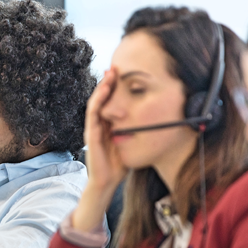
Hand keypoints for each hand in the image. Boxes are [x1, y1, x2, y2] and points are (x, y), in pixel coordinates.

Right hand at [83, 67, 126, 191]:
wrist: (107, 182)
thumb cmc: (119, 164)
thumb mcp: (132, 142)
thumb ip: (138, 131)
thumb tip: (158, 119)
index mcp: (107, 125)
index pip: (110, 101)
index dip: (115, 87)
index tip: (124, 73)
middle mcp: (99, 124)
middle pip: (101, 97)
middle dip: (107, 81)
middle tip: (115, 66)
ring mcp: (93, 128)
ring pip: (95, 101)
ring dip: (102, 86)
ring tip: (109, 73)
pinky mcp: (90, 134)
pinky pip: (92, 113)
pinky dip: (98, 99)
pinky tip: (105, 89)